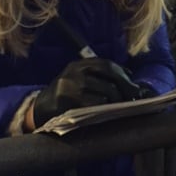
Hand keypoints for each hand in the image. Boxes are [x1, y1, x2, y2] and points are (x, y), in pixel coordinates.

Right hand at [32, 57, 150, 127]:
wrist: (42, 107)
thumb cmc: (68, 93)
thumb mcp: (80, 78)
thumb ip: (101, 74)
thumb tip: (129, 75)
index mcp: (78, 64)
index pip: (106, 64)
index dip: (122, 74)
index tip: (134, 85)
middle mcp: (74, 72)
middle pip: (108, 76)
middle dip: (125, 87)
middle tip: (133, 97)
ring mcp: (70, 87)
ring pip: (105, 91)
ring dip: (117, 99)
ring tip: (122, 105)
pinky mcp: (68, 103)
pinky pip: (96, 104)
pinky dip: (105, 108)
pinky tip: (108, 111)